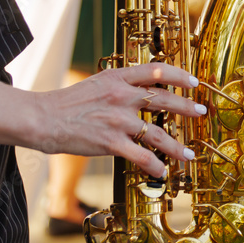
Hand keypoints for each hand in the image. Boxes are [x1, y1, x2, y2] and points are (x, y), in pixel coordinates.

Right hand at [30, 63, 205, 177]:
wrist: (41, 118)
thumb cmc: (67, 103)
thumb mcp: (96, 83)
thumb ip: (120, 85)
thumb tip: (142, 89)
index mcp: (118, 78)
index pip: (155, 70)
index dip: (178, 74)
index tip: (193, 81)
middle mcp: (121, 96)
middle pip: (164, 99)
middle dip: (187, 106)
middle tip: (201, 111)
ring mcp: (118, 120)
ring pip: (158, 133)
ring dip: (176, 146)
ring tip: (188, 154)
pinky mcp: (111, 142)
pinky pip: (141, 156)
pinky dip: (154, 166)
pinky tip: (161, 172)